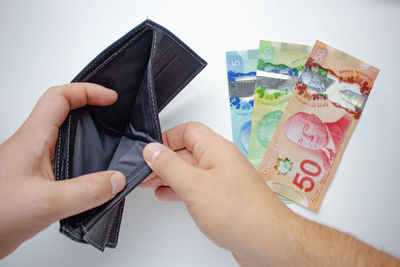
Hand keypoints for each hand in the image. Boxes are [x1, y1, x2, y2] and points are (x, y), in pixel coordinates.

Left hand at [0, 83, 125, 258]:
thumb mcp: (48, 202)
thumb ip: (87, 191)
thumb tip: (116, 179)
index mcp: (33, 138)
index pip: (60, 97)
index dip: (87, 91)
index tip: (110, 98)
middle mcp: (33, 144)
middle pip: (62, 108)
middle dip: (89, 103)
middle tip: (111, 109)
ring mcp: (34, 159)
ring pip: (63, 131)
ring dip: (86, 127)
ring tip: (107, 133)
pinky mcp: (37, 176)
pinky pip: (63, 153)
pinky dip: (82, 151)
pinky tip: (92, 167)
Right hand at [141, 122, 399, 266]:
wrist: (267, 240)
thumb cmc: (239, 212)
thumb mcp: (194, 185)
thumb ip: (170, 166)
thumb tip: (152, 150)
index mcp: (216, 149)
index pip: (188, 130)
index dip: (167, 137)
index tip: (150, 152)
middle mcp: (222, 161)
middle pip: (188, 150)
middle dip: (165, 159)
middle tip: (146, 170)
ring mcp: (225, 179)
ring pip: (192, 170)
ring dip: (171, 175)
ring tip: (152, 182)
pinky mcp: (226, 197)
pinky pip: (199, 186)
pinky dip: (182, 189)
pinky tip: (171, 195)